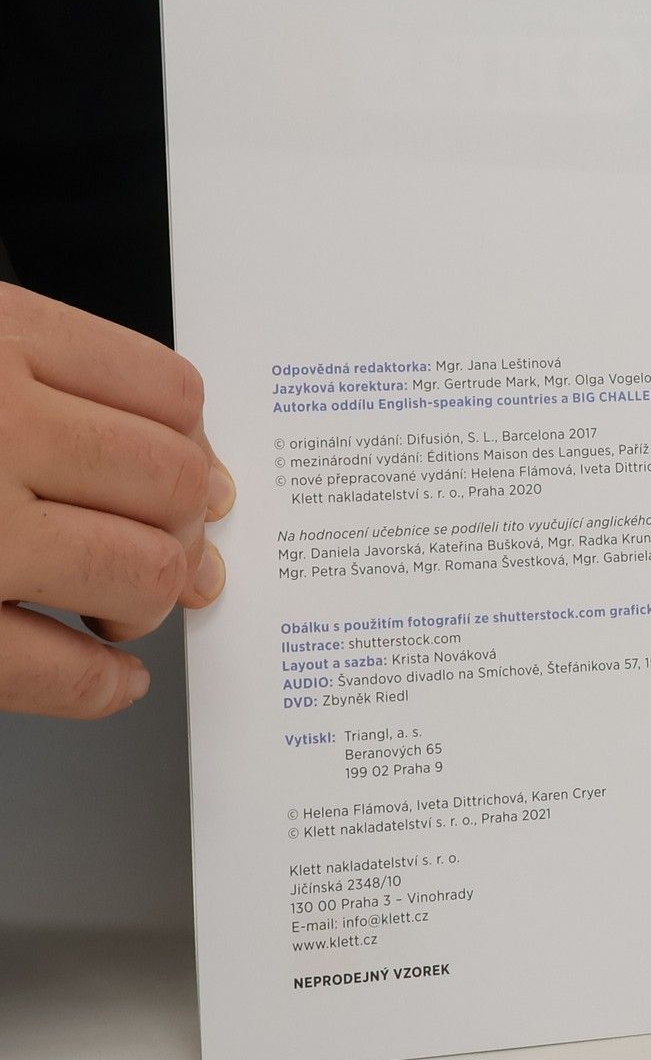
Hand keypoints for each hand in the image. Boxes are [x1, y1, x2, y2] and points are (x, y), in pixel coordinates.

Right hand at [0, 283, 232, 717]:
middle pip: (171, 479)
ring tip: (119, 605)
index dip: (198, 445)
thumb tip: (183, 464)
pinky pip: (60, 669)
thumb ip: (37, 375)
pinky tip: (110, 677)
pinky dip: (100, 685)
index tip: (205, 478)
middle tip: (179, 550)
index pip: (165, 389)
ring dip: (150, 598)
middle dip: (188, 526)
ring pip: (143, 568)